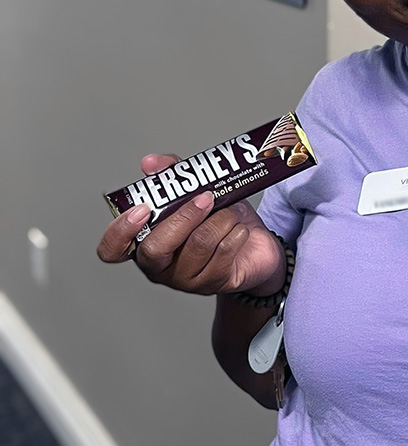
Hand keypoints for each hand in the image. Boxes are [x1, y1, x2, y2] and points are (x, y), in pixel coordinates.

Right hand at [97, 154, 285, 296]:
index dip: (119, 232)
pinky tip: (240, 228)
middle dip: (184, 217)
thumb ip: (172, 174)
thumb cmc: (218, 218)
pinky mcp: (215, 283)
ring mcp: (186, 279)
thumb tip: (151, 162)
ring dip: (220, 219)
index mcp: (145, 242)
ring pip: (198, 245)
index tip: (141, 209)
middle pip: (155, 248)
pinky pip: (224, 252)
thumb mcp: (196, 190)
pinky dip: (236, 232)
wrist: (256, 244)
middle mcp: (160, 266)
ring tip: (231, 211)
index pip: (112, 250)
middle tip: (206, 197)